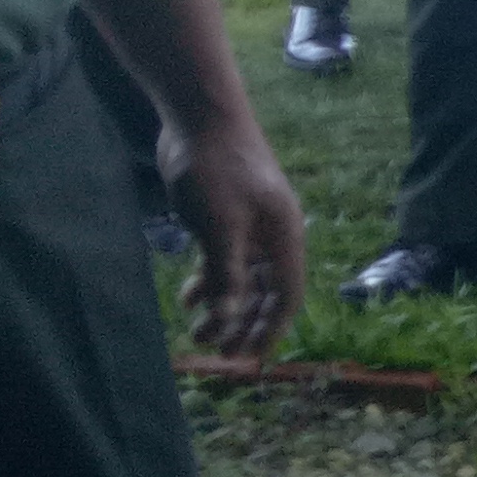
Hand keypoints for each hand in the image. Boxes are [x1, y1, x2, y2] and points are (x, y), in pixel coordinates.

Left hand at [164, 112, 305, 358]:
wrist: (201, 118)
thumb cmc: (216, 169)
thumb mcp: (220, 228)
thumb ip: (226, 275)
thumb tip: (228, 321)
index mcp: (283, 237)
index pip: (286, 295)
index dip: (270, 329)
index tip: (250, 358)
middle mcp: (272, 236)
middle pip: (265, 292)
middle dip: (245, 325)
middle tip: (221, 356)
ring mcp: (249, 227)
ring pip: (242, 279)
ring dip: (224, 308)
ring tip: (197, 334)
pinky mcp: (225, 218)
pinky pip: (223, 261)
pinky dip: (209, 282)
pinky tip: (189, 298)